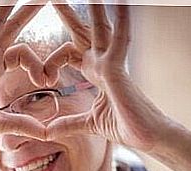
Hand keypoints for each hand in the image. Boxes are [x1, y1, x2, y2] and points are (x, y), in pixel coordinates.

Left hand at [44, 2, 171, 151]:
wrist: (148, 138)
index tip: (42, 79)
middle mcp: (104, 63)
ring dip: (94, 7)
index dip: (52, 60)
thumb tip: (47, 131)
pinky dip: (121, 20)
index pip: (69, 53)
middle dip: (67, 14)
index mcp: (96, 73)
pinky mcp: (119, 69)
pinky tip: (120, 1)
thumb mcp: (87, 123)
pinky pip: (120, 39)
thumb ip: (67, 124)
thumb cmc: (126, 127)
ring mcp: (112, 64)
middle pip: (81, 32)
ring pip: (100, 28)